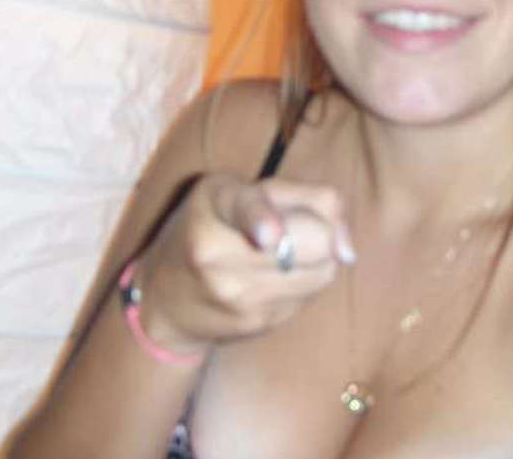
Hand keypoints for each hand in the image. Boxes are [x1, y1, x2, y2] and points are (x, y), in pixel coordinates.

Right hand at [135, 173, 355, 357]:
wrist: (166, 300)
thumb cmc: (210, 226)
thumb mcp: (239, 189)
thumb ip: (303, 196)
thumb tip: (347, 248)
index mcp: (213, 204)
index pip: (244, 207)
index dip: (261, 220)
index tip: (269, 237)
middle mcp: (219, 253)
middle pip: (314, 240)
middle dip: (319, 230)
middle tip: (293, 227)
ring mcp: (238, 294)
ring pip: (323, 270)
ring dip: (316, 258)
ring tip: (283, 252)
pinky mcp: (257, 323)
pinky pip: (311, 295)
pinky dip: (304, 281)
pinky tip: (273, 277)